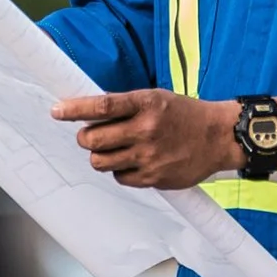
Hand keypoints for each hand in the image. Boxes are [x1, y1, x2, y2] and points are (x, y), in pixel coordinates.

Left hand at [51, 89, 237, 190]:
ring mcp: (149, 156)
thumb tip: (87, 112)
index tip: (58, 111)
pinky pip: (119, 177)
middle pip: (93, 139)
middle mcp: (146, 130)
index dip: (75, 109)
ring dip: (99, 155)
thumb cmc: (184, 115)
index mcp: (146, 103)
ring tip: (112, 148)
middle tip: (90, 135)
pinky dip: (119, 169)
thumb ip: (125, 105)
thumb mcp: (156, 99)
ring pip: (100, 161)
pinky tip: (132, 161)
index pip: (102, 106)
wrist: (218, 138)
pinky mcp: (153, 178)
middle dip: (85, 137)